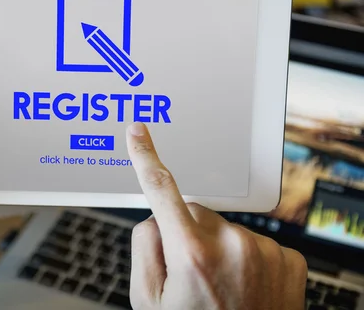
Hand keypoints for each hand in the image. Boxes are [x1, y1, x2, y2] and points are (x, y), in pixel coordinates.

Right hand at [126, 122, 306, 309]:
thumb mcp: (147, 300)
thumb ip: (144, 247)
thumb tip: (155, 218)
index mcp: (191, 254)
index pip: (160, 189)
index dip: (145, 157)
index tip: (138, 133)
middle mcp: (232, 245)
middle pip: (193, 212)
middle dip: (185, 233)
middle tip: (189, 274)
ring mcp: (264, 250)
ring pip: (224, 227)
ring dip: (216, 247)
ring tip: (220, 287)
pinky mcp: (287, 258)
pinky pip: (252, 240)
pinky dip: (244, 256)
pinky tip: (243, 286)